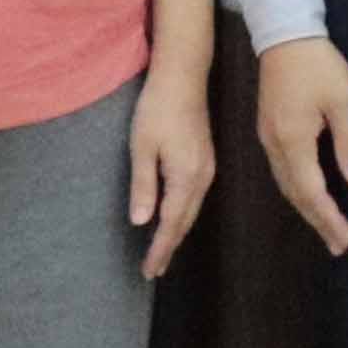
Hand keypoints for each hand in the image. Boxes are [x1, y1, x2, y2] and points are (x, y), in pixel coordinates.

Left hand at [127, 71, 218, 279]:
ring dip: (176, 232)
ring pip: (191, 210)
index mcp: (186, 177)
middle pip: (185, 222)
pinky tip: (173, 218)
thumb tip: (141, 222)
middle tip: (153, 270)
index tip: (149, 270)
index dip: (160, 249)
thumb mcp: (142, 147)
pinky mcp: (205, 159)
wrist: (182, 77)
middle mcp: (201, 178)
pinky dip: (182, 214)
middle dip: (169, 247)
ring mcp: (206, 168)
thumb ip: (143, 186)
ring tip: (161, 251)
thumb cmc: (157, 109)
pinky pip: (194, 197)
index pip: (171, 224)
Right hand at [257, 37, 347, 255]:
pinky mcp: (267, 129)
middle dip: (318, 221)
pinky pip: (281, 170)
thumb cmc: (317, 64)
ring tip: (326, 227)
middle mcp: (275, 145)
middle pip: (295, 194)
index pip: (312, 191)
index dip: (328, 218)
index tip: (345, 239)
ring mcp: (267, 137)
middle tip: (339, 245)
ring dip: (306, 208)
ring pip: (286, 184)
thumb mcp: (342, 100)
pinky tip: (308, 194)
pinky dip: (297, 189)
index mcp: (293, 140)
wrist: (283, 34)